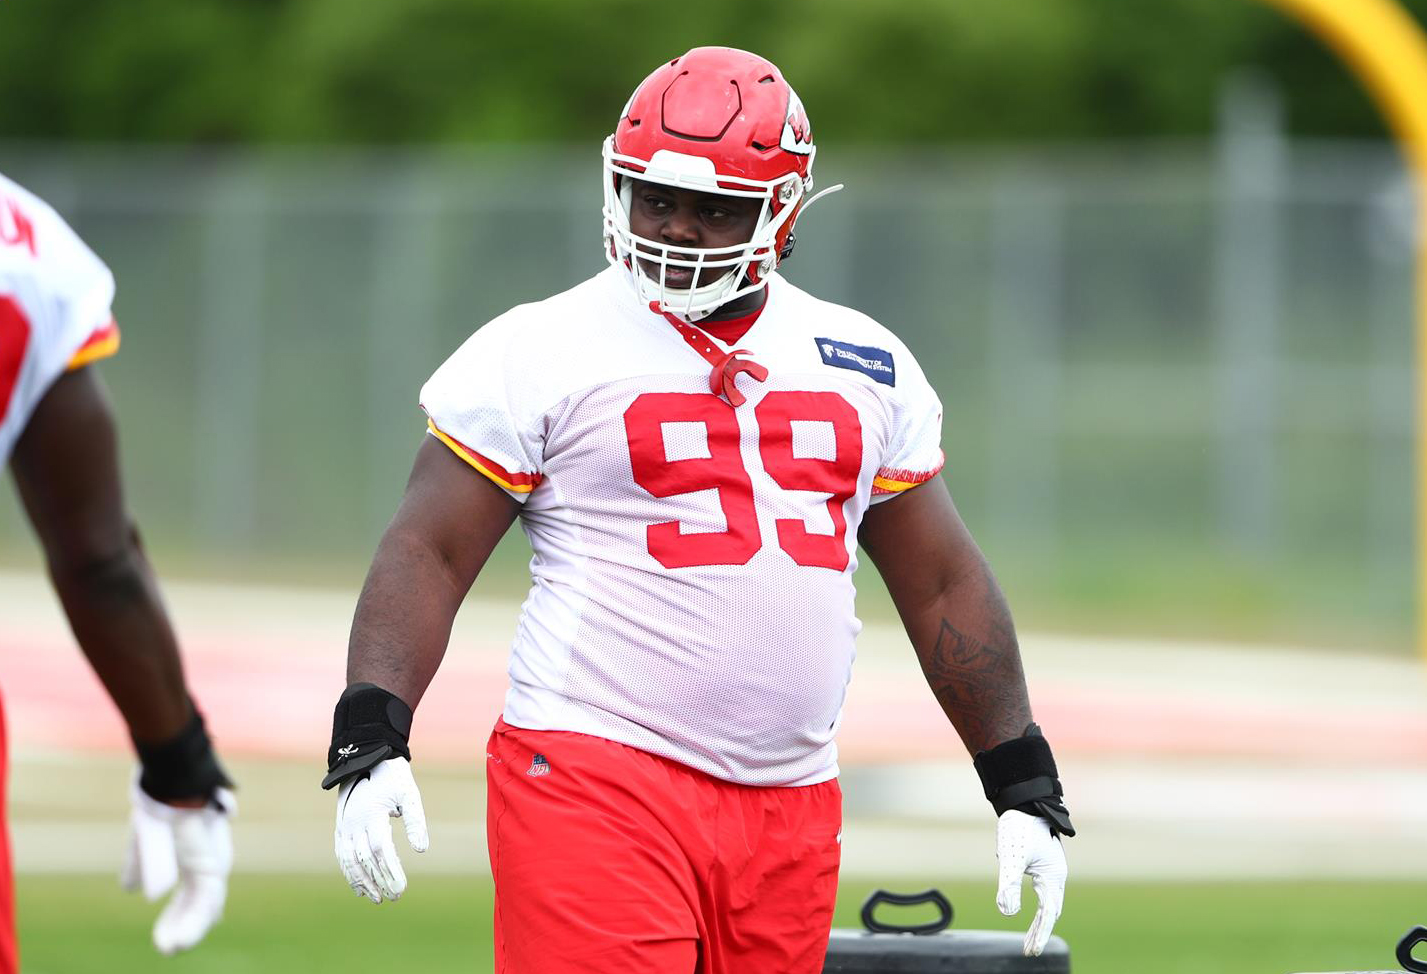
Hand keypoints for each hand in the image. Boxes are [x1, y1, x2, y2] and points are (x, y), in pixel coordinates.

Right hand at [120, 774, 234, 954]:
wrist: (171, 780)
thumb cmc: (160, 801)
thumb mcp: (143, 840)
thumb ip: (139, 864)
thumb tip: (130, 890)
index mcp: (192, 855)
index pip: (188, 895)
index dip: (176, 917)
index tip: (165, 939)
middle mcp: (206, 860)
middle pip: (198, 902)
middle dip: (183, 926)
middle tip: (168, 948)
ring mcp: (211, 861)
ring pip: (205, 906)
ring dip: (188, 930)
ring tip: (171, 949)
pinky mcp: (211, 863)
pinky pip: (207, 899)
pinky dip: (195, 922)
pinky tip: (179, 940)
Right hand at [335, 757, 428, 902]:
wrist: (367, 759)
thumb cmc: (393, 778)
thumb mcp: (409, 794)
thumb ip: (416, 821)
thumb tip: (421, 850)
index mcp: (372, 814)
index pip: (381, 849)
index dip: (390, 870)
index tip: (402, 887)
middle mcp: (354, 823)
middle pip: (366, 859)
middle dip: (380, 880)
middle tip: (395, 897)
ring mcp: (344, 827)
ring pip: (350, 861)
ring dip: (363, 882)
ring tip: (377, 899)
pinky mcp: (340, 829)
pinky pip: (342, 856)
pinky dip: (350, 874)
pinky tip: (360, 888)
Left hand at [995, 808, 1066, 955]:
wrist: (1023, 799)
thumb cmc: (1019, 826)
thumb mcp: (1011, 857)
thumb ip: (1008, 884)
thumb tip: (1007, 913)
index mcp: (1053, 876)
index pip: (1049, 913)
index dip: (1040, 933)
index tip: (1031, 951)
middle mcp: (1055, 875)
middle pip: (1050, 911)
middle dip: (1040, 932)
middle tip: (1028, 951)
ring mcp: (1049, 869)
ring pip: (1047, 902)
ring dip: (1039, 921)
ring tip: (1028, 939)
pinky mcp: (1041, 863)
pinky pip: (1041, 892)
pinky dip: (1036, 906)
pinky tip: (1023, 907)